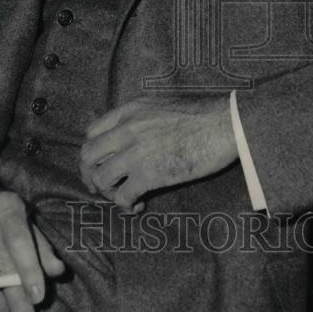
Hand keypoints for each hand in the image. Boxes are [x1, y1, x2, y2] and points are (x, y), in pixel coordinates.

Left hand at [79, 96, 237, 211]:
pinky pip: (122, 197)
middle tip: (101, 189)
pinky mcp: (149, 174)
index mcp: (129, 111)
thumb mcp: (161, 106)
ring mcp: (136, 152)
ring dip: (109, 193)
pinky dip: (126, 205)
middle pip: (88, 156)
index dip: (92, 153)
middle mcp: (126, 129)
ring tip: (125, 197)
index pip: (92, 132)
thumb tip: (130, 140)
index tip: (98, 165)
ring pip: (100, 178)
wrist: (225, 124)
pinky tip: (139, 205)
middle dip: (90, 176)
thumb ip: (140, 119)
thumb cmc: (201, 115)